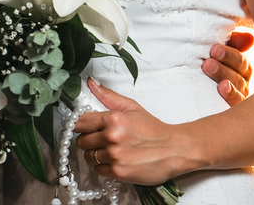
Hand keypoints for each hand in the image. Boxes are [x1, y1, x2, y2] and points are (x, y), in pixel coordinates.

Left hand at [73, 78, 195, 185]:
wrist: (173, 150)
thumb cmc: (153, 129)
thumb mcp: (132, 107)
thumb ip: (108, 96)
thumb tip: (91, 83)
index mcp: (113, 119)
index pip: (80, 122)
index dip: (80, 125)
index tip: (83, 127)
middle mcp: (112, 137)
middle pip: (82, 141)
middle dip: (89, 140)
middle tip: (102, 139)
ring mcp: (114, 156)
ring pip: (88, 156)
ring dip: (96, 154)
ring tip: (111, 150)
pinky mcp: (118, 172)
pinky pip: (98, 170)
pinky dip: (104, 166)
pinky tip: (116, 160)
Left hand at [202, 31, 253, 105]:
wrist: (187, 88)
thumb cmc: (203, 62)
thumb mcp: (215, 51)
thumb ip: (232, 42)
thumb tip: (250, 38)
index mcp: (240, 68)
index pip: (240, 61)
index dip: (228, 55)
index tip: (214, 50)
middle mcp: (242, 84)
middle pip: (238, 76)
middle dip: (222, 69)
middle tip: (207, 63)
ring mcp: (237, 98)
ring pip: (237, 90)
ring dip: (225, 82)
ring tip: (212, 75)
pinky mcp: (229, 110)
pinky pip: (234, 104)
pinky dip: (230, 97)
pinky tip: (222, 89)